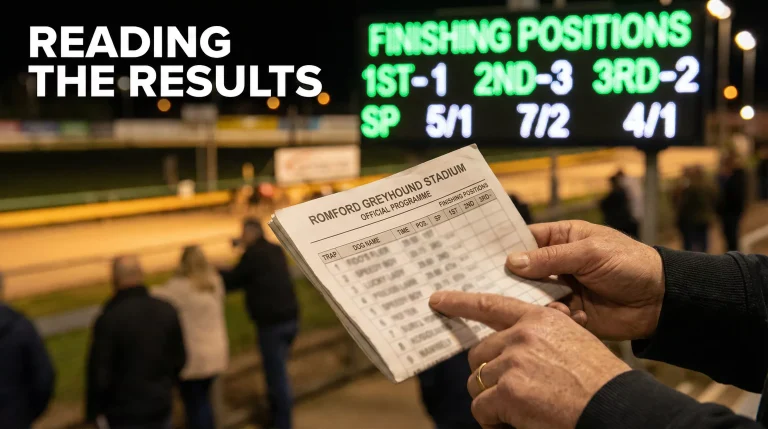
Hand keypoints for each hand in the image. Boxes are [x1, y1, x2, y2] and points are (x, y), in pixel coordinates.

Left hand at [430, 291, 630, 428]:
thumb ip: (542, 335)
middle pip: (479, 355)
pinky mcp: (508, 391)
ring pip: (477, 383)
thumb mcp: (573, 340)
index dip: (460, 302)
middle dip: (488, 376)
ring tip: (518, 411)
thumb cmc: (599, 380)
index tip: (437, 301)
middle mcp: (522, 335)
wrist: (615, 406)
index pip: (490, 305)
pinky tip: (514, 423)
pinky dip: (493, 421)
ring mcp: (513, 362)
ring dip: (491, 401)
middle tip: (509, 394)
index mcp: (538, 320)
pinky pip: (482, 408)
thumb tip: (512, 341)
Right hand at [506, 220, 663, 340]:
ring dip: (536, 302)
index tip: (476, 256)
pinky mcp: (569, 314)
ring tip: (552, 305)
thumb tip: (511, 261)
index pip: (522, 240)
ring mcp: (560, 289)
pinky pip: (549, 317)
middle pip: (520, 271)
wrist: (661, 300)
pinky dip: (556, 318)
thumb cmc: (629, 264)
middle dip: (510, 280)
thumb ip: (551, 258)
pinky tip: (575, 316)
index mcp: (560, 239)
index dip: (501, 247)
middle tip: (492, 287)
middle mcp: (555, 264)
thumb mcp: (590, 253)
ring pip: (531, 297)